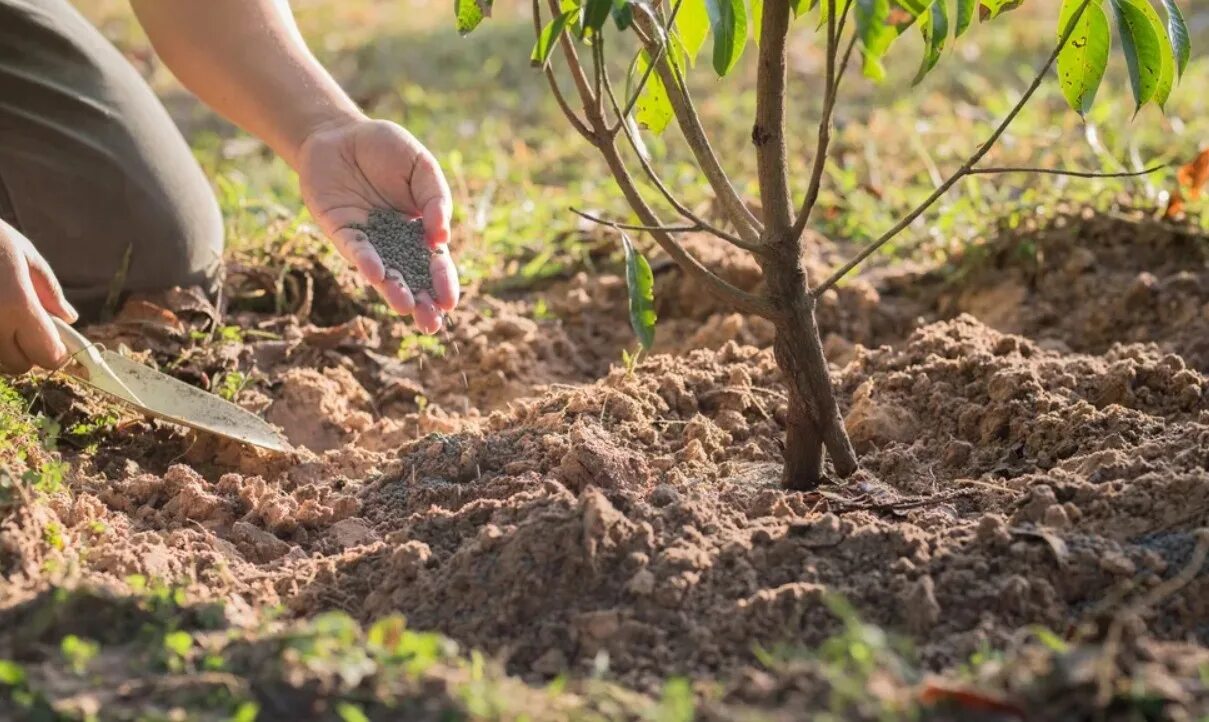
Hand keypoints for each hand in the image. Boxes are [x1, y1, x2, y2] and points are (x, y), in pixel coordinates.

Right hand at [0, 221, 77, 373]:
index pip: (47, 355)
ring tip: (4, 318)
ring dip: (4, 351)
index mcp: (16, 305)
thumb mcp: (24, 255)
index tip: (58, 342)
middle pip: (19, 365)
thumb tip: (69, 318)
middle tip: (28, 328)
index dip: (57, 353)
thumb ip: (48, 290)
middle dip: (29, 353)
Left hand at [296, 117, 458, 333]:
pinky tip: (376, 273)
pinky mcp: (342, 232)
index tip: (449, 302)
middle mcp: (395, 243)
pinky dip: (366, 261)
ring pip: (384, 273)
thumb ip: (435, 198)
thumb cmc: (387, 150)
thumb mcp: (422, 167)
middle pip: (412, 279)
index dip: (443, 283)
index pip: (436, 263)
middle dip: (422, 303)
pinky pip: (356, 250)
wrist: (341, 135)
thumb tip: (441, 235)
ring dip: (394, 291)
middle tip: (431, 324)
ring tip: (405, 308)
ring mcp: (369, 240)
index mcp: (420, 231)